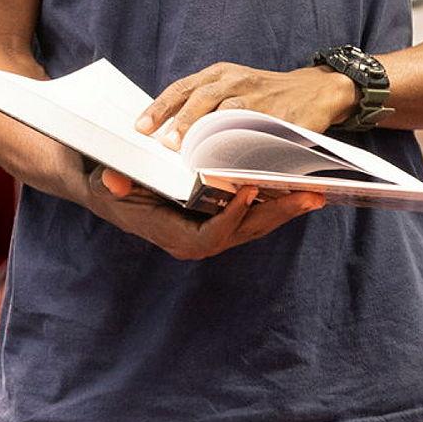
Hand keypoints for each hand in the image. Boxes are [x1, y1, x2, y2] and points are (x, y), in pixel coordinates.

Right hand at [80, 166, 324, 260]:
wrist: (110, 187)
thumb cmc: (111, 182)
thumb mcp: (107, 180)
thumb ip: (112, 183)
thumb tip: (115, 183)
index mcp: (174, 236)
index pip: (211, 235)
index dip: (233, 217)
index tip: (250, 191)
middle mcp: (196, 241)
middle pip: (244, 231)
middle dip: (278, 214)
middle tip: (309, 196)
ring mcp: (211, 232)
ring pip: (255, 225)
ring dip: (286, 209)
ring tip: (315, 193)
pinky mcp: (220, 220)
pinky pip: (253, 216)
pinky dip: (276, 203)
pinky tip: (299, 190)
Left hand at [136, 62, 358, 145]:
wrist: (315, 90)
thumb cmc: (264, 93)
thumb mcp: (232, 86)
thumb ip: (204, 103)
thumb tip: (166, 132)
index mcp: (220, 74)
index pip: (182, 88)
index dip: (160, 108)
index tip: (141, 128)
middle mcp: (237, 81)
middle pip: (203, 98)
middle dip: (183, 121)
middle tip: (167, 144)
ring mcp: (260, 98)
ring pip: (229, 114)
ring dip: (209, 135)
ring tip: (191, 154)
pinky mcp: (281, 117)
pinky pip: (258, 133)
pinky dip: (243, 146)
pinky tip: (228, 162)